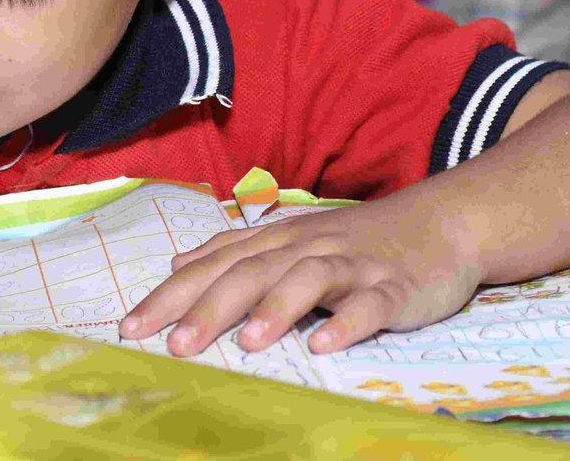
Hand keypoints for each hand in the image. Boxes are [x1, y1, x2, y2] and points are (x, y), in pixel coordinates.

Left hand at [117, 201, 481, 356]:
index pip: (214, 266)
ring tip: (246, 344)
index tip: (129, 327)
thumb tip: (178, 263)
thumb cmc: (357, 240)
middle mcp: (307, 247)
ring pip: (307, 281)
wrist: (440, 222)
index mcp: (277, 240)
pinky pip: (370, 305)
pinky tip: (325, 347)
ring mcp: (352, 265)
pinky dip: (347, 323)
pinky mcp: (394, 286)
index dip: (170, 295)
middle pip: (251, 272)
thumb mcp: (291, 240)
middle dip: (209, 308)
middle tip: (173, 345)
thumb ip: (235, 251)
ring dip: (275, 310)